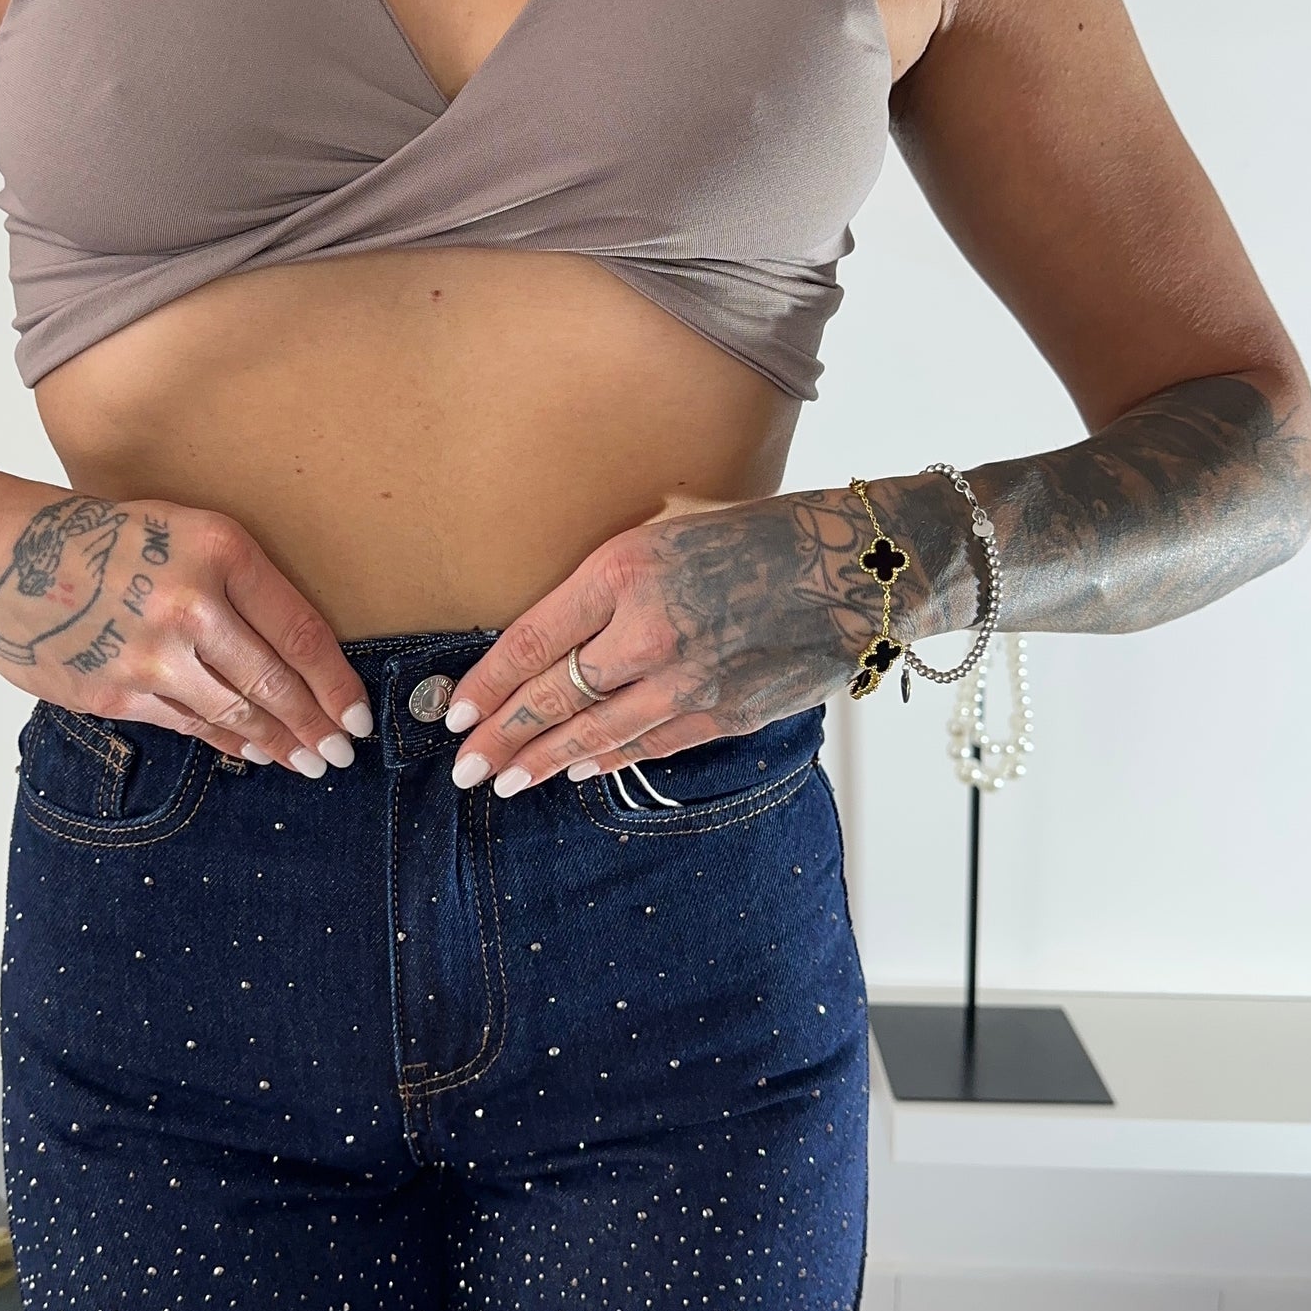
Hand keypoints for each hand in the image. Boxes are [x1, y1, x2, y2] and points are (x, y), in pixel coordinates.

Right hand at [0, 487, 373, 774]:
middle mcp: (192, 603)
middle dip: (317, 724)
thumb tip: (292, 649)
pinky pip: (189, 725)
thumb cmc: (96, 537)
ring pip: (236, 710)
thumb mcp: (181, 529)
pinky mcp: (116, 691)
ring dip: (280, 742)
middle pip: (276, 680)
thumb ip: (236, 582)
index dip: (336, 682)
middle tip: (342, 752)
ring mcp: (152, 653)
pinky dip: (228, 741)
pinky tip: (253, 751)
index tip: (358, 713)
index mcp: (219, 550)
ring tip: (309, 761)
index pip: (300, 631)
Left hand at [440, 483, 961, 796]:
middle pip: (553, 698)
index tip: (454, 711)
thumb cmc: (756, 533)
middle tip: (464, 768)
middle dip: (501, 739)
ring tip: (505, 783)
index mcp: (626, 569)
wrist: (857, 567)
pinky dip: (608, 762)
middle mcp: (650, 628)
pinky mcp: (728, 712)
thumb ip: (609, 578)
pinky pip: (651, 745)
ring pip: (597, 735)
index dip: (486, 684)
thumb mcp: (668, 527)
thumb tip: (548, 630)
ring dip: (544, 764)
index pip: (532, 640)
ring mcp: (690, 679)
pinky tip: (578, 771)